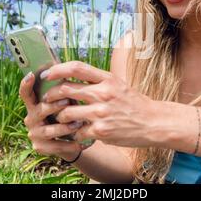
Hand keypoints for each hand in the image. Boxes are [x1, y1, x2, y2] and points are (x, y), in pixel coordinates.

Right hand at [19, 72, 88, 160]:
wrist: (70, 142)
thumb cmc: (67, 116)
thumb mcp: (65, 104)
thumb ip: (63, 93)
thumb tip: (71, 74)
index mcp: (35, 104)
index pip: (26, 93)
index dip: (26, 84)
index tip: (31, 75)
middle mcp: (31, 118)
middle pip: (40, 110)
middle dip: (54, 106)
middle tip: (67, 102)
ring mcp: (34, 133)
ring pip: (48, 130)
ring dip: (64, 127)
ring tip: (78, 124)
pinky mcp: (40, 147)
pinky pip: (55, 146)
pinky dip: (69, 144)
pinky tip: (79, 143)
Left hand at [41, 61, 157, 147]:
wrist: (153, 123)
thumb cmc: (134, 103)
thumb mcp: (118, 85)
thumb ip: (97, 81)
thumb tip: (73, 77)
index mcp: (107, 79)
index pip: (76, 68)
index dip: (57, 69)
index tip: (46, 74)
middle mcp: (103, 93)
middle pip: (65, 89)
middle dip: (51, 95)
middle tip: (47, 99)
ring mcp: (101, 113)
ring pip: (66, 113)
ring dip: (60, 117)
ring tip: (63, 119)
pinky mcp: (101, 131)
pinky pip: (77, 132)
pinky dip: (75, 133)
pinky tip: (79, 133)